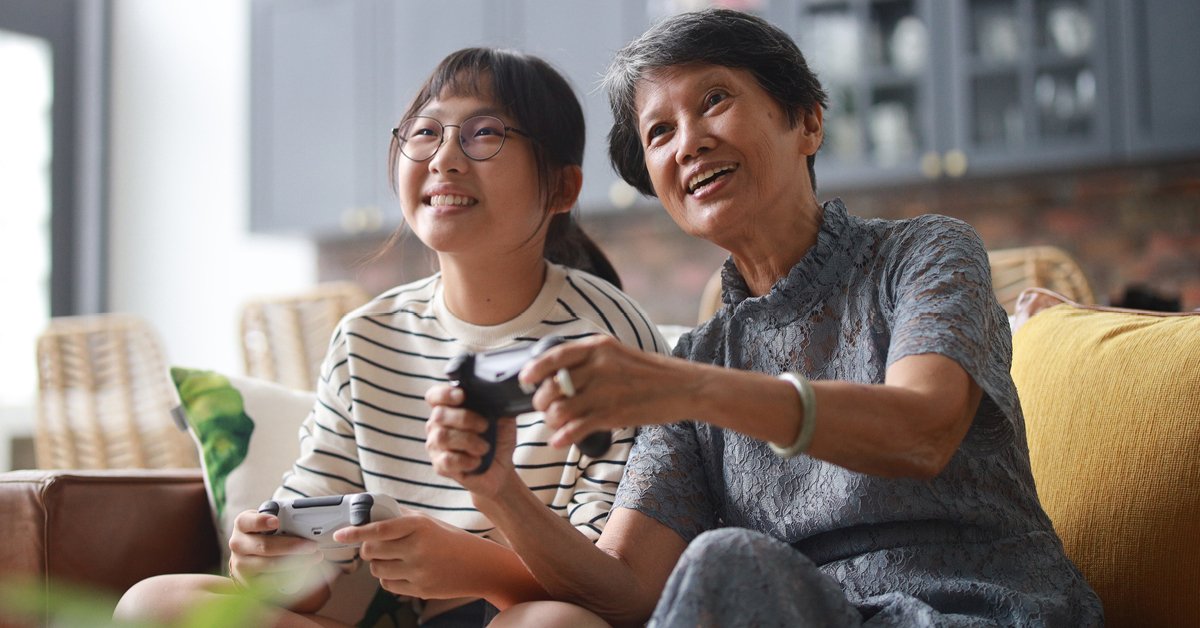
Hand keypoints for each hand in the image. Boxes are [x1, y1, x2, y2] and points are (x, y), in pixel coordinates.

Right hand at [227, 508, 327, 593]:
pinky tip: (305, 569)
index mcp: (242, 525)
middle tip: (312, 545)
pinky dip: (291, 575)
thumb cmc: (263, 535)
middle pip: (265, 546)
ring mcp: (241, 566)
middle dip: (291, 546)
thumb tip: (304, 524)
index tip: (276, 522)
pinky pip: (273, 581)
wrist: (248, 558)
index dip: (261, 521)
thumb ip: (280, 520)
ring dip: (296, 562)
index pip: (247, 522)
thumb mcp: (267, 523)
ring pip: (271, 565)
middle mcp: (238, 545)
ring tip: (315, 557)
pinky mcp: (249, 582)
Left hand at [332, 511, 490, 599]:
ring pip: (377, 570)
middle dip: (367, 549)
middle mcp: (418, 548)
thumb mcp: (429, 522)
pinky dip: (388, 578)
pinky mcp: (420, 589)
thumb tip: (371, 512)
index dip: (356, 532)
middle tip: (374, 546)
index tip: (339, 534)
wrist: (479, 566)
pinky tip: (401, 571)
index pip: (379, 529)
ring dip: (377, 564)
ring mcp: (419, 570)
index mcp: (419, 526)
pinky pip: (388, 585)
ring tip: (392, 559)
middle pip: (372, 551)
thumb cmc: (451, 540)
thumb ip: (401, 518)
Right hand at [424, 384, 519, 497]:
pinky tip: (477, 461)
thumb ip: (496, 403)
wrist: (501, 467)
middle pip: (439, 414)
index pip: (434, 396)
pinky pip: (447, 460)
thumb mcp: (502, 417)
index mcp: (450, 408)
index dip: (444, 394)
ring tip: (484, 447)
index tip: (462, 395)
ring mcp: (436, 445)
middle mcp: (438, 424)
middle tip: (485, 426)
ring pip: (442, 437)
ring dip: (468, 441)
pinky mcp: (439, 465)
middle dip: (465, 418)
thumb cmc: (498, 438)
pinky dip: (466, 460)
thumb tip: (497, 391)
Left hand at [519, 335, 693, 447]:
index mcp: (599, 346)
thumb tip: (559, 377)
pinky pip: (577, 427)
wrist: (685, 387)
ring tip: (556, 426)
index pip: (555, 355)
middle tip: (545, 410)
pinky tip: (559, 441)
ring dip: (552, 422)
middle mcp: (598, 365)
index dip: (535, 369)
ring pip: (561, 409)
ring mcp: (605, 390)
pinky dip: (563, 437)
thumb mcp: (619, 355)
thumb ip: (591, 361)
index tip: (524, 380)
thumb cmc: (651, 374)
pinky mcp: (613, 413)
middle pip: (552, 386)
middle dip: (541, 402)